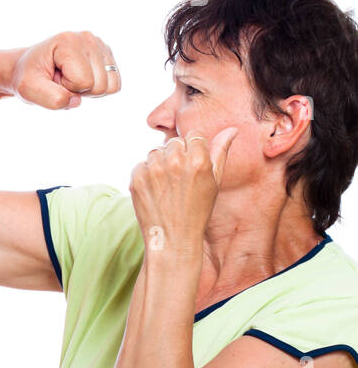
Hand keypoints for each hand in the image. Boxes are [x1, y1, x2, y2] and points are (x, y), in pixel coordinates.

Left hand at [10, 31, 120, 108]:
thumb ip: (50, 98)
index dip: (67, 88)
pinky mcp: (105, 54)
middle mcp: (87, 38)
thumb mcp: (28, 90)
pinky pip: (114, 84)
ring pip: (110, 87)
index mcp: (67, 42)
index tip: (52, 78)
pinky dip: (96, 87)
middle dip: (78, 90)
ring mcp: (98, 44)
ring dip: (88, 89)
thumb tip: (77, 100)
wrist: (28, 67)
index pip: (83, 82)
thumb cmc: (28, 77)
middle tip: (60, 79)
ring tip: (69, 77)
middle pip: (100, 85)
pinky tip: (79, 76)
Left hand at [129, 127, 237, 254]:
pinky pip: (141, 164)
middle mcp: (175, 162)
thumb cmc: (197, 211)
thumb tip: (232, 129)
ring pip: (156, 151)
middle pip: (174, 141)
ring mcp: (153, 169)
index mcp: (198, 161)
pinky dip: (147, 174)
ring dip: (161, 162)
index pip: (194, 135)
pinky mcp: (136, 178)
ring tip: (168, 184)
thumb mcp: (215, 182)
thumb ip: (221, 152)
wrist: (172, 238)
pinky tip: (156, 190)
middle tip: (180, 177)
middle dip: (177, 154)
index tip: (193, 164)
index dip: (194, 148)